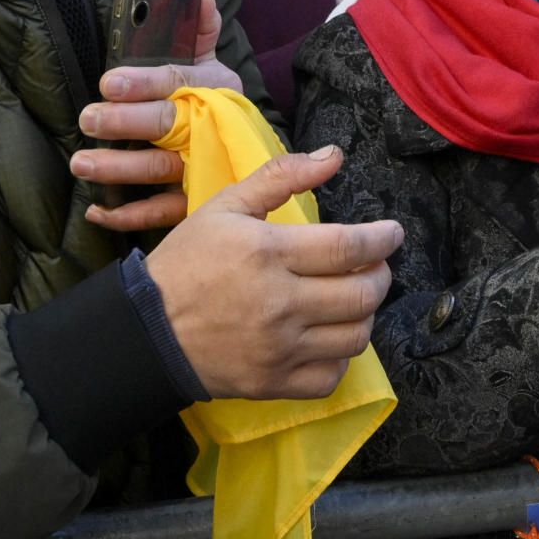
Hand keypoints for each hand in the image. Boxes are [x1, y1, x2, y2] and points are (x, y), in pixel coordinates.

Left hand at [71, 0, 243, 232]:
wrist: (249, 151)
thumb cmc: (217, 101)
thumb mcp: (212, 60)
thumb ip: (201, 25)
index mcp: (212, 90)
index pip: (176, 83)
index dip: (142, 83)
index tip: (109, 83)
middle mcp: (208, 130)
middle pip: (166, 126)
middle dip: (125, 124)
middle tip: (90, 119)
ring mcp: (201, 169)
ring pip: (159, 170)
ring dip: (118, 169)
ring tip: (81, 163)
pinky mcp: (193, 201)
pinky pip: (161, 213)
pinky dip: (128, 215)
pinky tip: (96, 210)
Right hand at [148, 145, 404, 400]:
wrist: (147, 330)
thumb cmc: (188, 262)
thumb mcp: (226, 206)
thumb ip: (281, 176)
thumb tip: (334, 156)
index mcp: (267, 253)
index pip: (348, 248)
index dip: (382, 239)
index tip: (392, 233)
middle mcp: (279, 303)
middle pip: (361, 294)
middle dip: (380, 275)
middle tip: (374, 264)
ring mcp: (279, 348)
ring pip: (355, 337)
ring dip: (366, 314)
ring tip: (354, 297)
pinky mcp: (273, 383)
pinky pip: (331, 376)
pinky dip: (341, 356)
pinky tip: (330, 335)